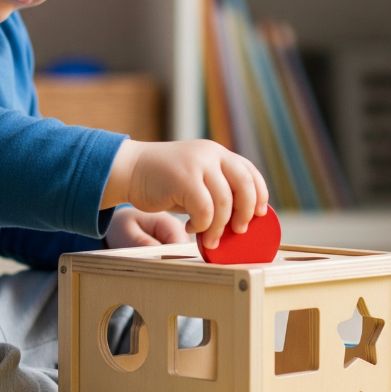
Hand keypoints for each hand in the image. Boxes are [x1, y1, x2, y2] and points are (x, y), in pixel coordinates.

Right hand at [103, 139, 268, 250]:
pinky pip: (205, 209)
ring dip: (220, 227)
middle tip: (239, 230)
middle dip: (246, 212)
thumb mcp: (196, 178)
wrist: (130, 170)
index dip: (260, 194)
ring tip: (210, 239)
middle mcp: (211, 153)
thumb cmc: (164, 181)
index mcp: (217, 152)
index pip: (250, 171)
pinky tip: (190, 227)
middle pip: (245, 185)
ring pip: (225, 202)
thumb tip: (241, 216)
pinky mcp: (184, 178)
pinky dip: (202, 225)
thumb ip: (217, 188)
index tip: (260, 214)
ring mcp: (197, 163)